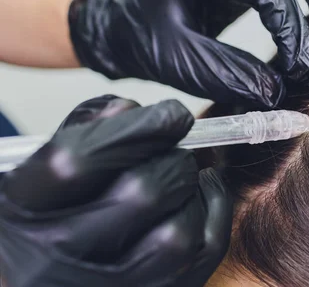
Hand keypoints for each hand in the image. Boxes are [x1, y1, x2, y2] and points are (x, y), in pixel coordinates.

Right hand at [0, 96, 232, 286]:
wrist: (48, 269)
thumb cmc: (49, 210)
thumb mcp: (44, 165)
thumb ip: (86, 129)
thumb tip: (131, 110)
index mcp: (23, 208)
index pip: (79, 161)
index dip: (137, 128)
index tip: (171, 114)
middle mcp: (59, 257)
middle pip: (140, 195)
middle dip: (173, 158)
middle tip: (175, 148)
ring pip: (177, 234)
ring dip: (192, 192)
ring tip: (183, 175)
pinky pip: (203, 253)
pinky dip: (213, 213)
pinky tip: (198, 196)